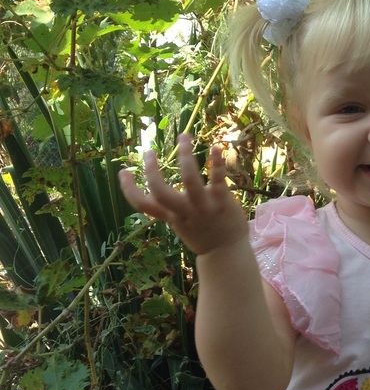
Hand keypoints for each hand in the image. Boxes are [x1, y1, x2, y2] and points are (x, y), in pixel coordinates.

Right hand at [119, 134, 247, 255]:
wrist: (226, 253)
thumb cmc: (202, 234)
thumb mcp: (180, 224)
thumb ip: (169, 209)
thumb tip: (155, 192)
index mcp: (171, 216)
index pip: (142, 204)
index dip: (128, 189)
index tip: (123, 171)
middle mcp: (184, 212)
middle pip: (160, 191)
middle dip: (151, 170)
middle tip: (149, 151)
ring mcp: (203, 207)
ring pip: (189, 179)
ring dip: (185, 155)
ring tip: (184, 136)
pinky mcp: (222, 202)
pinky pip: (218, 180)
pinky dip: (216, 162)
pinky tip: (216, 147)